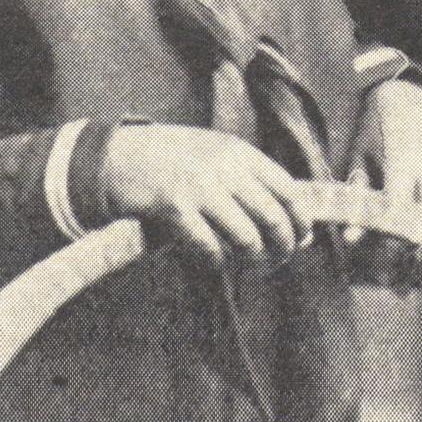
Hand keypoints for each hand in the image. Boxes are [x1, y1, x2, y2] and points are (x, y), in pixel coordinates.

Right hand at [98, 123, 307, 264]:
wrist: (120, 154)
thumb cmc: (176, 161)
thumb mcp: (219, 156)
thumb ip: (253, 184)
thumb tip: (294, 225)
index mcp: (242, 153)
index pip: (290, 190)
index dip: (301, 221)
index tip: (301, 239)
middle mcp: (225, 167)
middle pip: (272, 218)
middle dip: (282, 247)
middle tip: (279, 261)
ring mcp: (200, 187)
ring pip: (245, 238)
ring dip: (254, 261)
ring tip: (253, 267)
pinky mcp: (173, 208)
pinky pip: (208, 247)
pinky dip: (219, 262)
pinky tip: (218, 264)